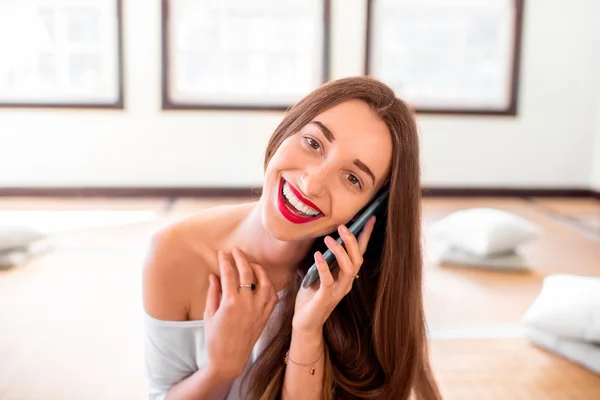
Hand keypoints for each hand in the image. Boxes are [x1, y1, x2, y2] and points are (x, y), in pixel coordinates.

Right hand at [204, 248, 278, 379]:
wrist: (229, 359)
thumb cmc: (215, 338)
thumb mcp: (209, 314)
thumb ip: (213, 292)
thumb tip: (214, 275)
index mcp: (230, 302)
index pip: (229, 274)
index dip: (225, 261)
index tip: (222, 253)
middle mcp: (247, 303)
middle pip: (247, 273)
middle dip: (241, 259)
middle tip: (236, 251)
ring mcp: (259, 309)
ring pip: (265, 282)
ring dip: (259, 270)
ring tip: (252, 264)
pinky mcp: (266, 316)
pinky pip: (273, 297)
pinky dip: (270, 286)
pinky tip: (263, 282)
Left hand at [293, 216, 376, 333]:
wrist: (305, 322)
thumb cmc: (312, 296)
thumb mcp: (319, 273)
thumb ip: (327, 260)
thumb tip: (328, 237)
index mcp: (346, 275)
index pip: (359, 253)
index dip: (365, 236)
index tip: (370, 218)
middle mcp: (346, 283)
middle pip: (357, 259)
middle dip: (352, 241)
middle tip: (343, 226)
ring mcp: (338, 291)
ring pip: (347, 269)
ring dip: (340, 252)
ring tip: (329, 239)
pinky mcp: (326, 298)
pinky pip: (328, 281)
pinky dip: (324, 267)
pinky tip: (318, 255)